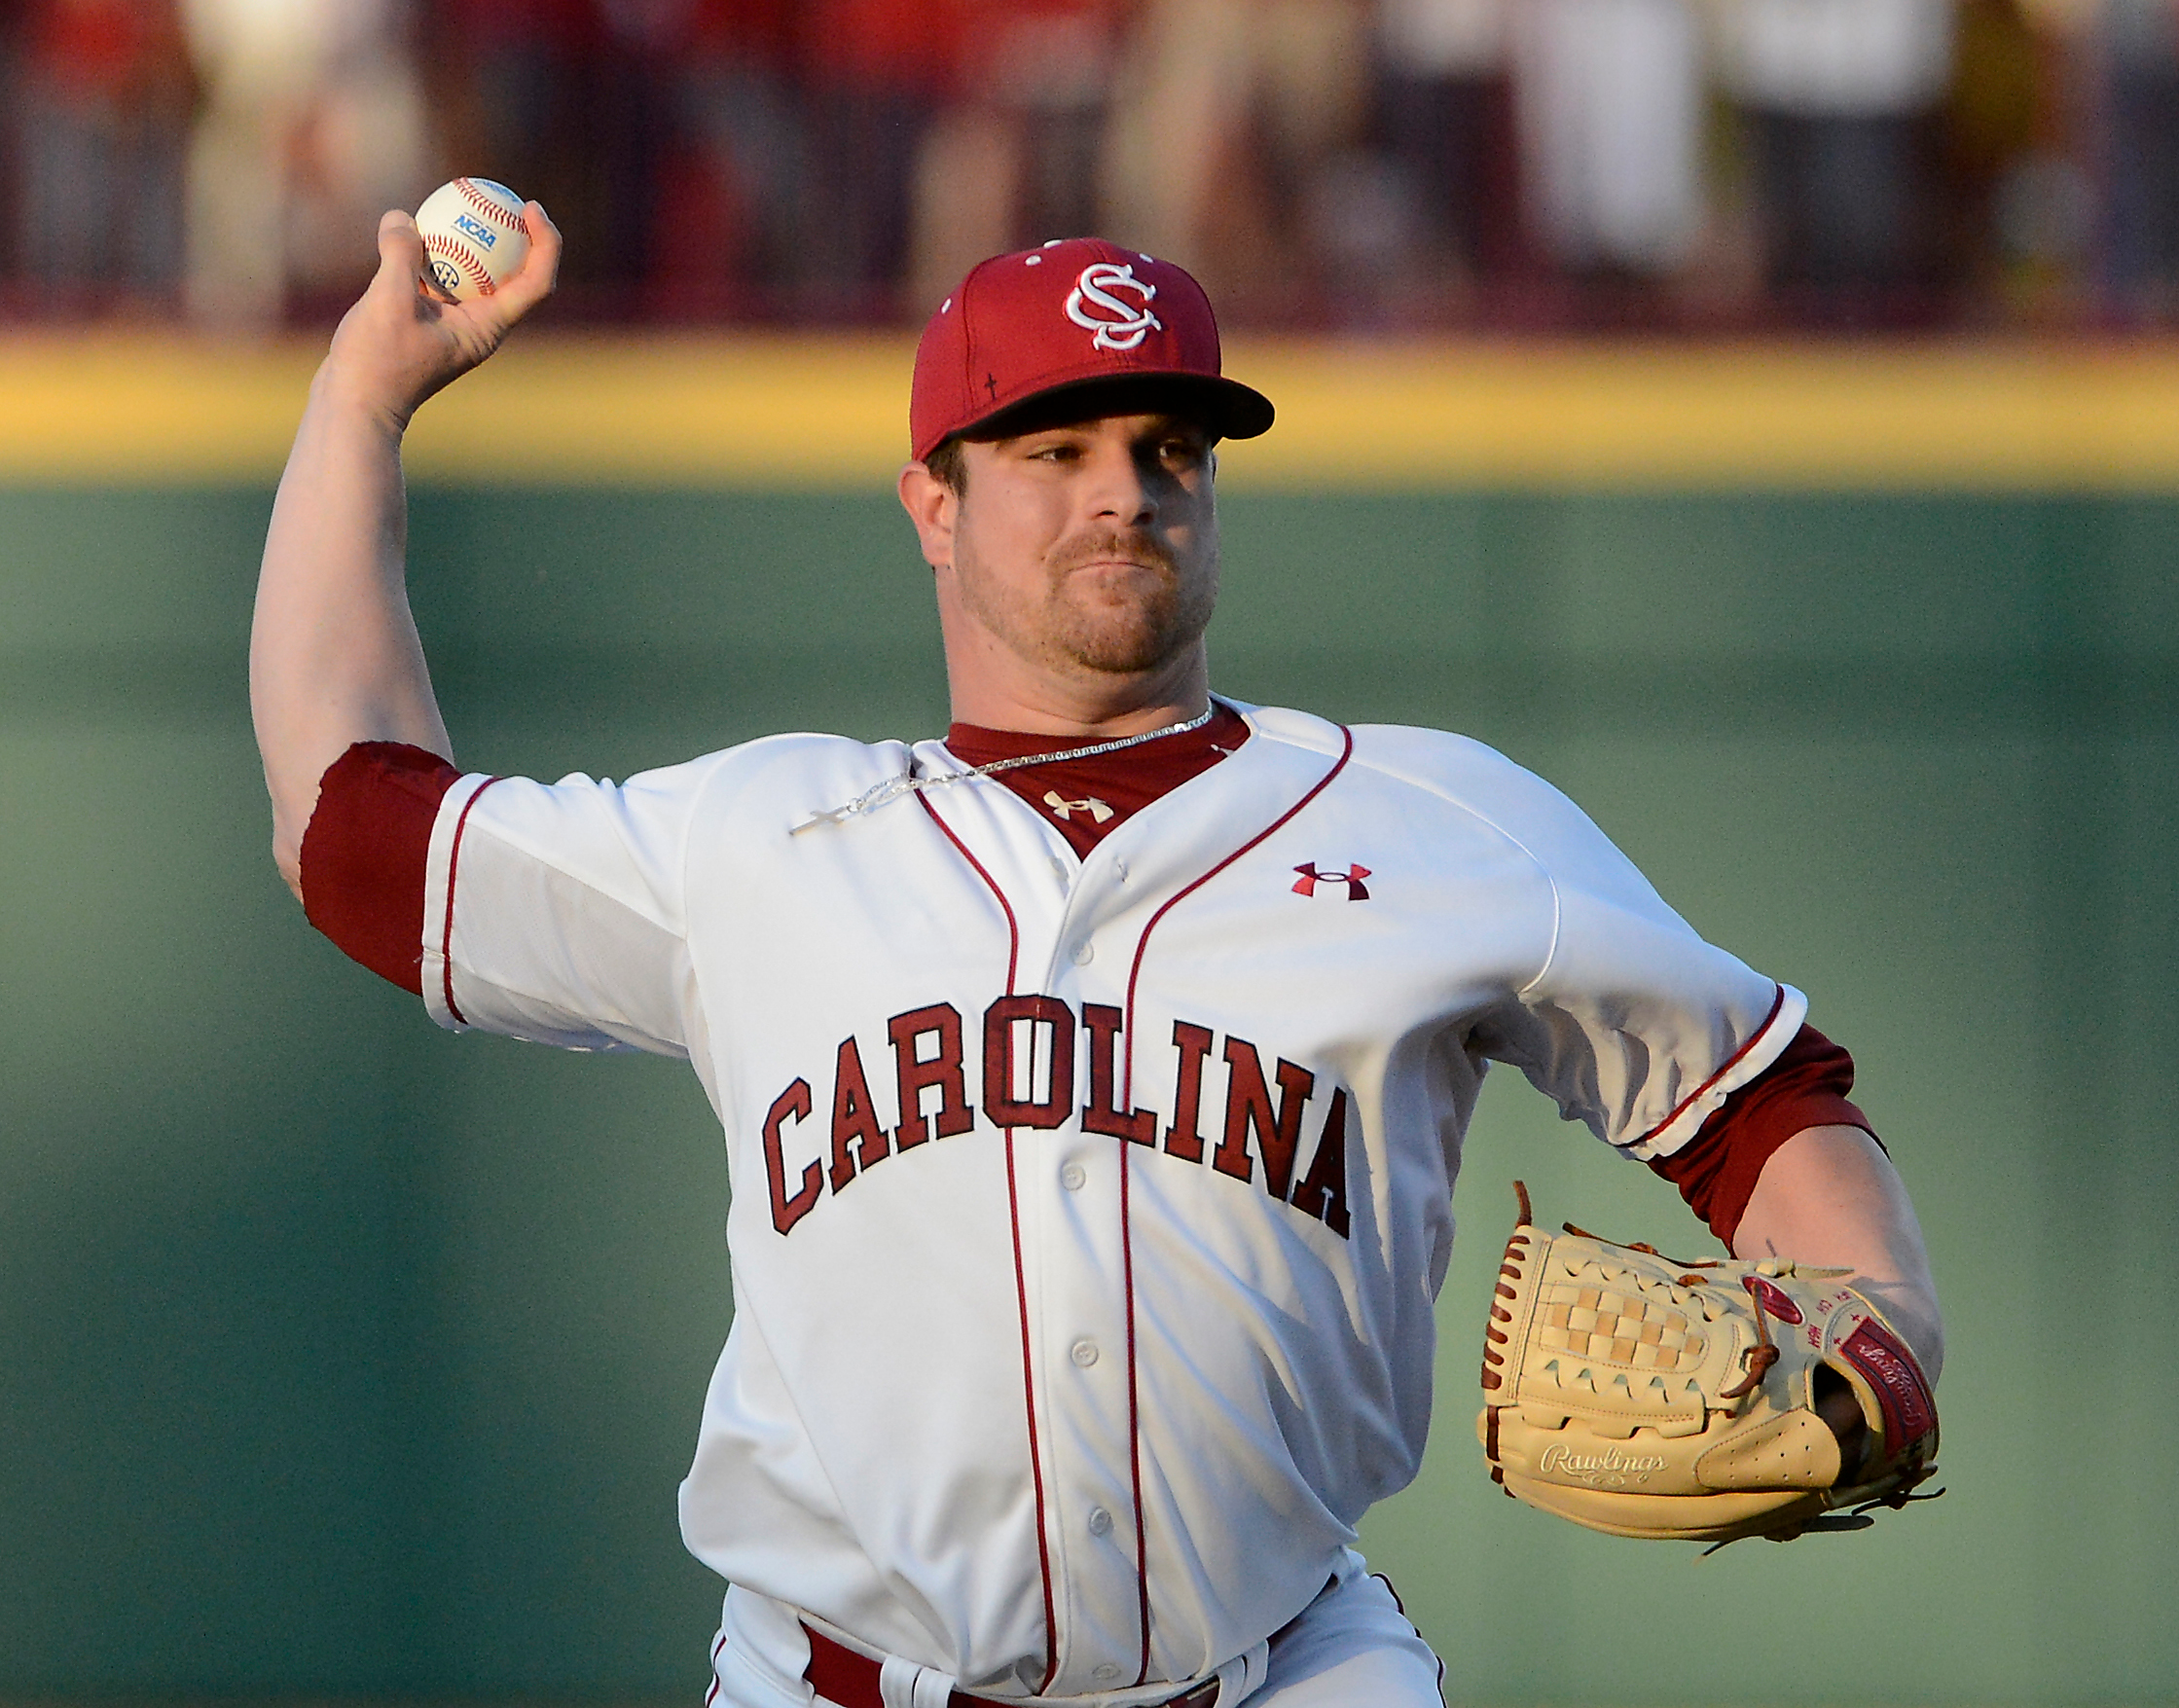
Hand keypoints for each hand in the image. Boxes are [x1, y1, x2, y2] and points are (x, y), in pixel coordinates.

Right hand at [318, 201, 561, 429]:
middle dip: (514, 232)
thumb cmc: (376, 363)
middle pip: (514, 272)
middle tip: (500, 193)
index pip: (536, 281)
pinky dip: (430, 252)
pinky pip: (438, 277)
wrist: (353, 404)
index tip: (529, 206)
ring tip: (458, 200)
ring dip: (468, 239)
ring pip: (472, 273)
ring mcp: (453, 324)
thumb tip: (404, 217)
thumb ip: (400, 256)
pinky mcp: (426, 321)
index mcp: (488, 327)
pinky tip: (412, 224)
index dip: (545, 241)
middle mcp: (479, 326)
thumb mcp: (387, 302)